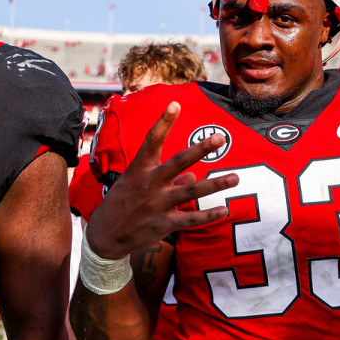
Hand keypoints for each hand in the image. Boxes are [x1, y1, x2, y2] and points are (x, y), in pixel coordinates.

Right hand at [85, 102, 237, 259]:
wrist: (105, 236)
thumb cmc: (122, 204)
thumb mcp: (135, 184)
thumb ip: (166, 178)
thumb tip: (191, 176)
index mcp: (140, 169)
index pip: (152, 140)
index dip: (163, 121)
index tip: (175, 104)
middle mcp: (149, 184)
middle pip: (178, 161)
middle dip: (200, 149)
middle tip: (220, 137)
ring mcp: (157, 204)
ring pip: (191, 191)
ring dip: (215, 184)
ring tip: (235, 178)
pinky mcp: (163, 224)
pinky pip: (191, 219)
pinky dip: (209, 215)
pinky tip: (225, 210)